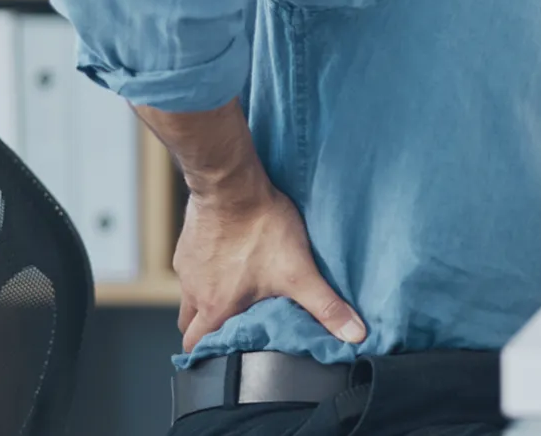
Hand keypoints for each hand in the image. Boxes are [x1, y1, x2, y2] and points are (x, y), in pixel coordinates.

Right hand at [173, 171, 365, 351]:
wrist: (232, 184)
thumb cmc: (261, 227)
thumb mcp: (300, 272)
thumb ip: (326, 306)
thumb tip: (353, 334)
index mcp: (215, 307)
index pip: (197, 347)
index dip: (209, 354)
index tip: (224, 355)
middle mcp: (194, 291)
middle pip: (189, 326)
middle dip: (207, 331)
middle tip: (232, 328)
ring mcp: (187, 267)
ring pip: (190, 297)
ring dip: (206, 301)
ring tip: (233, 296)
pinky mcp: (187, 245)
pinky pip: (192, 269)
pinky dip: (205, 273)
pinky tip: (227, 262)